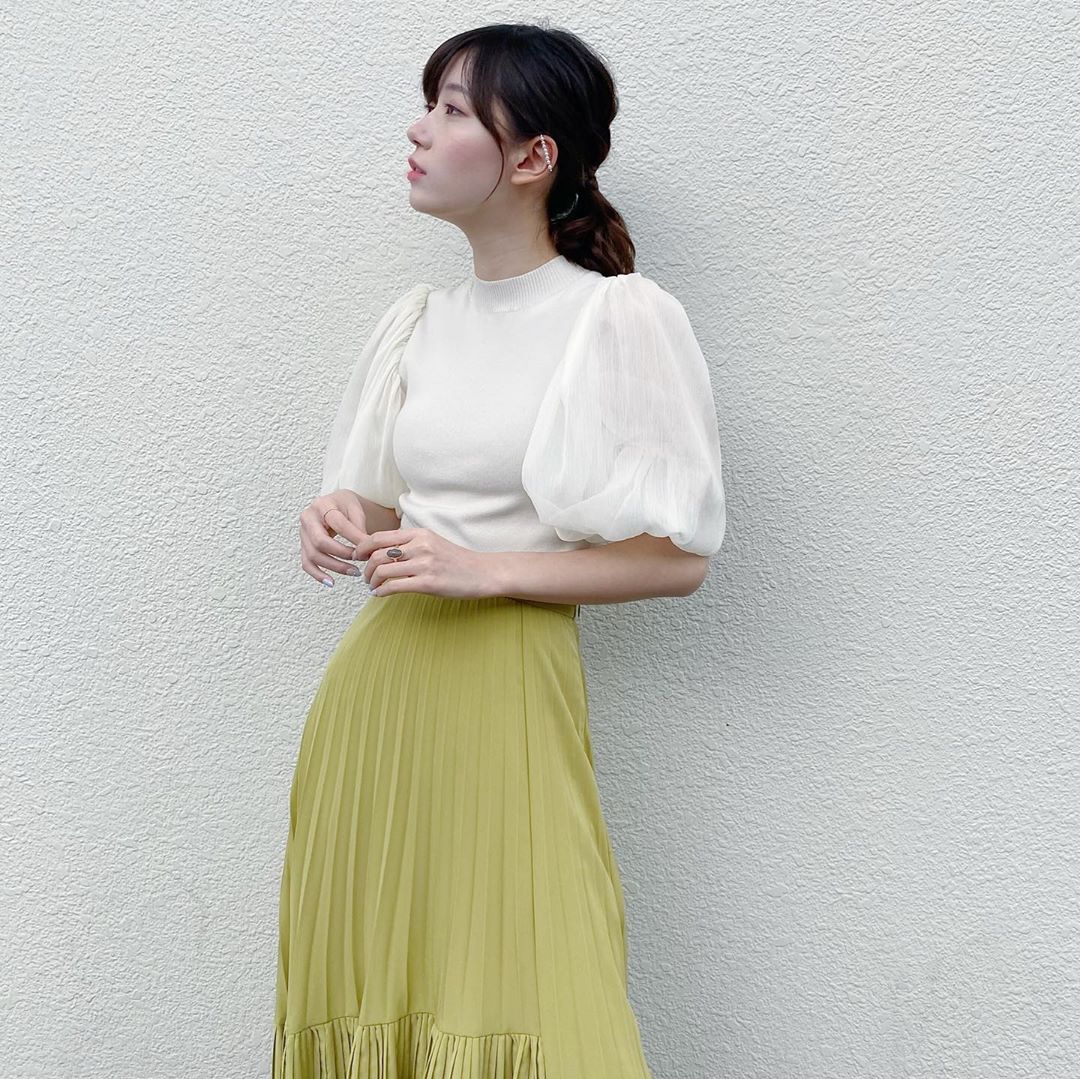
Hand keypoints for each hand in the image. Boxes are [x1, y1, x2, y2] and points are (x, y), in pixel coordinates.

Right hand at [299, 489, 368, 586]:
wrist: (332, 504)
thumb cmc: (344, 505)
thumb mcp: (355, 507)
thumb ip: (359, 525)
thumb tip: (365, 548)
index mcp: (322, 505)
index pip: (338, 524)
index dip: (354, 538)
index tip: (368, 548)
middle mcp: (308, 518)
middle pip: (320, 542)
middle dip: (342, 554)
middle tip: (360, 560)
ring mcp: (303, 533)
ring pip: (313, 555)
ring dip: (335, 567)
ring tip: (354, 572)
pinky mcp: (303, 545)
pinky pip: (306, 563)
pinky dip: (318, 574)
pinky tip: (331, 582)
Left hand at [351, 526, 494, 598]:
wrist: (483, 572)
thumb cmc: (457, 560)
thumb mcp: (433, 542)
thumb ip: (410, 543)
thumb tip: (382, 550)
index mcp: (419, 534)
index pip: (379, 537)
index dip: (362, 548)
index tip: (358, 557)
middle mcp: (420, 546)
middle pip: (377, 555)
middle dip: (365, 568)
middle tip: (365, 577)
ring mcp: (424, 564)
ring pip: (382, 571)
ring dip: (372, 581)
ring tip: (373, 587)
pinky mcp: (428, 583)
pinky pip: (394, 587)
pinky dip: (381, 592)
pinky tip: (380, 595)